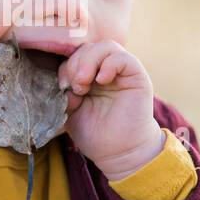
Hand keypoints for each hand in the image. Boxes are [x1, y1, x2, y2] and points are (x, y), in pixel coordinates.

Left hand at [56, 40, 164, 180]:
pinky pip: (123, 57)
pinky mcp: (136, 76)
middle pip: (87, 48)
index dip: (66, 67)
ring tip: (84, 83)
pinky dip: (109, 64)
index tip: (63, 87)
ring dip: (89, 61)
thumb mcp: (71, 112)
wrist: (119, 153)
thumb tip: (62, 81)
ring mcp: (121, 72)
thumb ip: (65, 93)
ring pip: (105, 46)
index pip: (75, 55)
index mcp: (89, 76)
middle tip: (75, 87)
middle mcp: (105, 70)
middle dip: (75, 64)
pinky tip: (101, 81)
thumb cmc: (95, 134)